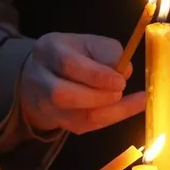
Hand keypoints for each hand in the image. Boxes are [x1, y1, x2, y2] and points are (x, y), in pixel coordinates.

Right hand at [19, 33, 145, 134]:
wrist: (45, 75)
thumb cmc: (74, 56)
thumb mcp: (90, 43)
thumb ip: (109, 52)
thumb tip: (125, 71)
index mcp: (48, 51)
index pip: (69, 64)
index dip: (97, 75)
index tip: (120, 81)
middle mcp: (40, 80)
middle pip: (62, 95)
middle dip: (98, 96)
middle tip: (119, 92)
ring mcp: (48, 105)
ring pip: (75, 116)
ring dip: (106, 110)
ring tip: (122, 98)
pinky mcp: (62, 122)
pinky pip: (87, 125)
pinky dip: (112, 118)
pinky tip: (129, 108)